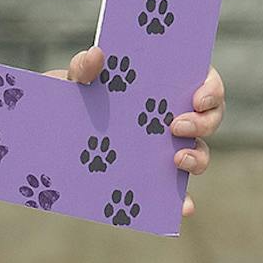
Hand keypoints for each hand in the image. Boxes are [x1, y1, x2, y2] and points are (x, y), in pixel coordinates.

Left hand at [55, 47, 223, 220]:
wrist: (51, 135)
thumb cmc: (72, 99)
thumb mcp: (74, 81)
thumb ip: (83, 68)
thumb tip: (96, 55)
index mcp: (163, 85)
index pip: (203, 81)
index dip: (211, 88)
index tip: (197, 97)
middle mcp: (172, 115)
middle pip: (209, 118)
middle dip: (204, 122)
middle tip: (177, 126)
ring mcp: (164, 148)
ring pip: (199, 153)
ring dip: (197, 157)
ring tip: (177, 159)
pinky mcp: (152, 178)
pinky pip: (177, 193)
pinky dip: (184, 201)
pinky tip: (183, 208)